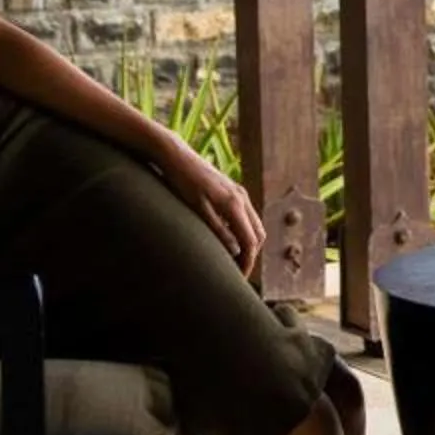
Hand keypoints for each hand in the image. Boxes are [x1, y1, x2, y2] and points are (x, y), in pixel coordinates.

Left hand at [158, 147, 264, 272]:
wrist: (176, 156)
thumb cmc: (182, 182)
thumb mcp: (197, 210)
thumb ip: (217, 231)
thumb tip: (234, 252)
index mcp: (234, 204)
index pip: (250, 242)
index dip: (247, 263)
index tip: (239, 278)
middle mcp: (242, 198)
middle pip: (258, 235)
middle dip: (251, 256)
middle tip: (238, 273)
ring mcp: (239, 192)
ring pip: (255, 225)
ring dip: (249, 244)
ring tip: (234, 259)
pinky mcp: (233, 190)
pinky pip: (247, 216)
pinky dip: (244, 231)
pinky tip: (230, 239)